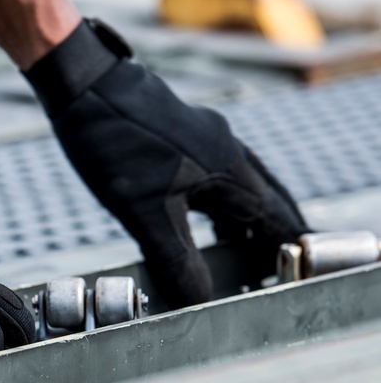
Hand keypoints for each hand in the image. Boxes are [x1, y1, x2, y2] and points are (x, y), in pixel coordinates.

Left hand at [25, 20, 309, 307]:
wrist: (84, 81)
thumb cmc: (114, 141)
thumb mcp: (143, 211)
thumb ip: (175, 257)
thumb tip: (199, 300)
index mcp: (228, 169)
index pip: (275, 219)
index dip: (286, 249)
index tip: (298, 274)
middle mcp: (225, 150)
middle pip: (267, 198)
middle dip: (274, 233)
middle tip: (281, 263)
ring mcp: (203, 138)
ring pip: (238, 185)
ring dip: (245, 217)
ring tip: (244, 246)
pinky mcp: (179, 132)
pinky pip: (213, 173)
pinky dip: (218, 200)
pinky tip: (199, 210)